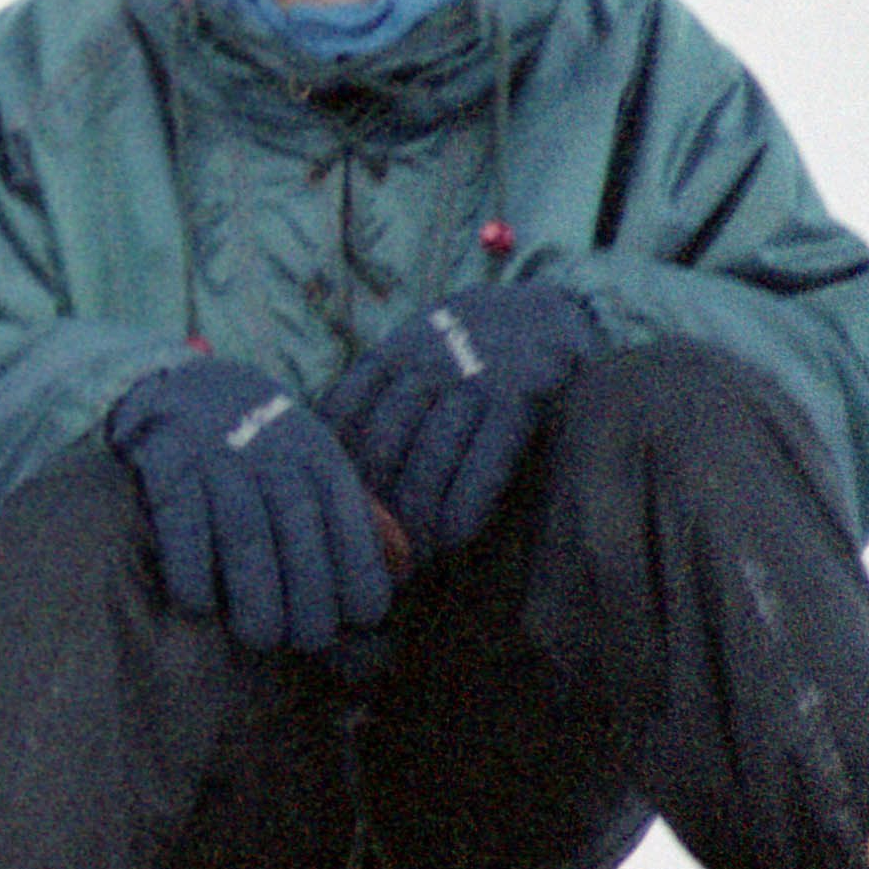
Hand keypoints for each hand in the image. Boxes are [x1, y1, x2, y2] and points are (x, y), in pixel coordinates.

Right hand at [100, 352, 396, 655]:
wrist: (187, 387)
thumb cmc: (264, 451)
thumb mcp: (317, 468)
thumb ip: (356, 517)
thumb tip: (399, 571)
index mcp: (319, 458)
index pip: (352, 525)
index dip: (361, 576)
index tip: (361, 619)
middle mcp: (272, 454)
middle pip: (300, 536)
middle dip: (310, 598)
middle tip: (307, 641)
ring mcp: (216, 456)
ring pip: (244, 535)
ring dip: (255, 594)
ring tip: (260, 637)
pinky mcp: (165, 461)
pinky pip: (181, 522)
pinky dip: (190, 568)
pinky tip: (197, 603)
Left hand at [322, 282, 599, 557]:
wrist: (547, 307)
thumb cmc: (467, 348)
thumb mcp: (414, 351)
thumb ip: (375, 395)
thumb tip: (323, 463)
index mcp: (392, 354)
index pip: (342, 414)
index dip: (329, 469)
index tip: (321, 515)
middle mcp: (427, 363)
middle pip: (381, 444)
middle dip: (370, 505)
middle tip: (363, 557)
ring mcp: (476, 377)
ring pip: (429, 456)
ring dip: (414, 515)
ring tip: (406, 561)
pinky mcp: (522, 395)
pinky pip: (487, 458)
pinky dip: (466, 502)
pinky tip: (451, 538)